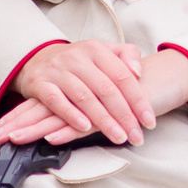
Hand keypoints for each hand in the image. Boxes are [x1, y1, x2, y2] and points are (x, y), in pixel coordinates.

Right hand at [0, 40, 153, 146]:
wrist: (37, 58)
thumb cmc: (79, 61)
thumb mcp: (104, 51)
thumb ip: (127, 56)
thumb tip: (138, 72)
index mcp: (97, 50)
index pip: (123, 76)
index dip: (138, 101)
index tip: (149, 122)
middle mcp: (77, 58)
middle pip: (106, 89)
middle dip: (124, 116)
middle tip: (136, 136)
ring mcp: (57, 70)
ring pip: (84, 97)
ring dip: (103, 120)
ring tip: (118, 137)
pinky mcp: (39, 83)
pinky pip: (55, 101)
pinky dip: (71, 115)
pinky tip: (85, 128)